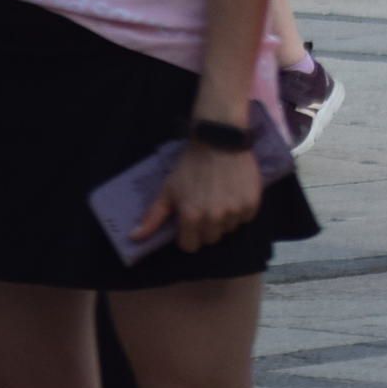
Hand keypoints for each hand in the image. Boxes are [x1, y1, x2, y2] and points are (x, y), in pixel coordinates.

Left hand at [140, 139, 261, 254]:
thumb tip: (134, 238)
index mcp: (191, 217)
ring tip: (221, 200)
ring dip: (224, 220)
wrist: (220, 140)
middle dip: (206, 228)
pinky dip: (241, 211)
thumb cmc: (190, 166)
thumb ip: (153, 217)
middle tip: (206, 208)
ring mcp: (235, 210)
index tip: (189, 221)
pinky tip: (235, 195)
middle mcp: (214, 218)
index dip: (187, 235)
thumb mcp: (168, 189)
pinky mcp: (252, 202)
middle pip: (211, 239)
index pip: (190, 246)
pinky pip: (246, 218)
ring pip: (229, 229)